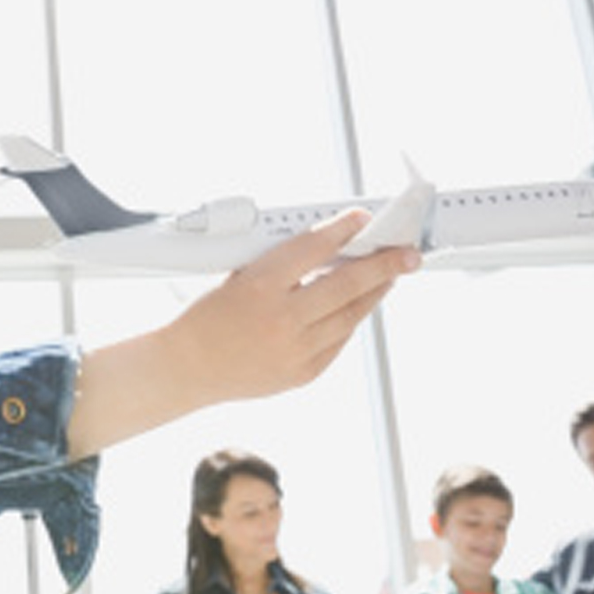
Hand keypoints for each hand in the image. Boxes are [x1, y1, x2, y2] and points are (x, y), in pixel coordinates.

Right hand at [166, 210, 419, 404]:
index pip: (314, 247)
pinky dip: (350, 320)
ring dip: (374, 293)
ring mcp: (294, 349)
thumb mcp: (236, 275)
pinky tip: (357, 307)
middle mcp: (281, 318)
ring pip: (350, 315)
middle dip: (384, 265)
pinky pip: (338, 342)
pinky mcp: (302, 373)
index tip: (363, 219)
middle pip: (347, 284)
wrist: (186, 367)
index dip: (344, 229)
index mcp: (259, 285)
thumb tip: (327, 246)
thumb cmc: (207, 318)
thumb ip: (281, 262)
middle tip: (407, 254)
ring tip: (389, 277)